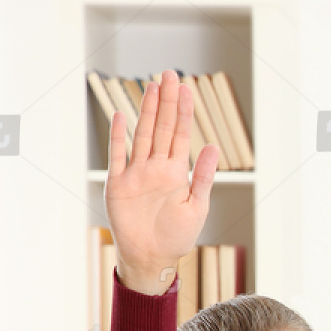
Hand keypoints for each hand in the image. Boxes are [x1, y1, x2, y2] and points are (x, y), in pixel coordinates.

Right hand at [105, 68, 219, 294]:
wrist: (152, 257)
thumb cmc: (177, 236)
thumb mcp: (196, 206)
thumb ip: (203, 177)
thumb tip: (212, 146)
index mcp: (176, 172)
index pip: (180, 135)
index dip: (183, 111)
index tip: (187, 88)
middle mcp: (156, 167)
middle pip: (161, 127)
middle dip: (166, 101)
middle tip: (169, 74)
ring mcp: (136, 173)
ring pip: (142, 135)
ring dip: (147, 111)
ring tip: (152, 87)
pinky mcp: (118, 184)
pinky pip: (118, 156)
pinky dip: (119, 136)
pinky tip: (121, 115)